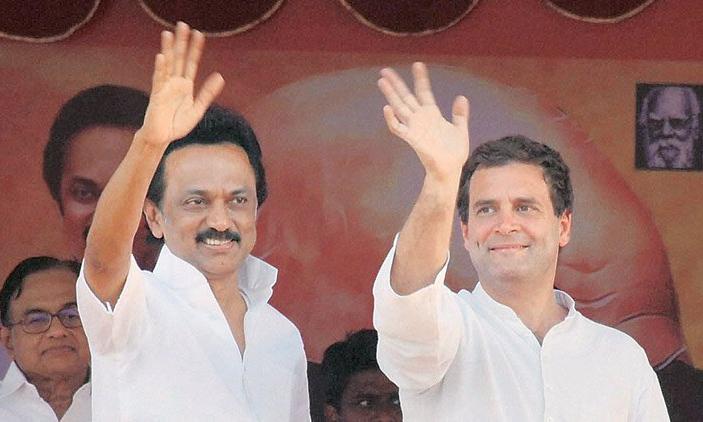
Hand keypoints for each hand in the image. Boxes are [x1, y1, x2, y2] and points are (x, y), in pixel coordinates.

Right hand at [138, 22, 224, 145]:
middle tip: (182, 24)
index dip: (195, 49)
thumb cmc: (177, 124)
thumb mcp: (198, 108)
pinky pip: (159, 79)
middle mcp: (174, 82)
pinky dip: (160, 68)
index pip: (191, 63)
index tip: (199, 34)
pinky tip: (162, 57)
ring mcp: (165, 87)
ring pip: (167, 64)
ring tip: (168, 34)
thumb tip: (220, 76)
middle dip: (181, 42)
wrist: (162, 138)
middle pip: (179, 58)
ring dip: (168, 49)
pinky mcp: (157, 95)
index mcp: (185, 85)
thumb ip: (208, 93)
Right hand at [378, 62, 469, 178]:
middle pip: (405, 97)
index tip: (417, 64)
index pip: (423, 92)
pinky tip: (387, 108)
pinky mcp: (412, 139)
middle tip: (385, 70)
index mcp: (432, 114)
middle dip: (396, 84)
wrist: (450, 170)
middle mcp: (421, 118)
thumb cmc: (454, 153)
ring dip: (390, 95)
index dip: (421, 79)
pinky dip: (391, 119)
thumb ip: (459, 114)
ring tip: (381, 81)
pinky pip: (398, 128)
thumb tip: (461, 97)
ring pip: (399, 108)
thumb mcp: (460, 130)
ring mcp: (415, 128)